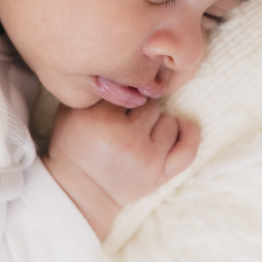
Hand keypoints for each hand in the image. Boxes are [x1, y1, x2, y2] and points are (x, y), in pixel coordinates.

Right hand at [43, 100, 199, 239]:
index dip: (122, 94)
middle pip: (150, 104)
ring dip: (157, 123)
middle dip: (139, 109)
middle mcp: (128, 139)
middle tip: (124, 122)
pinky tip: (181, 126)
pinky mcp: (160, 175)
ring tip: (140, 132)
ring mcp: (148, 159)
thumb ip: (96, 88)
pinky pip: (187, 149)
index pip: (128, 89)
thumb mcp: (72, 111)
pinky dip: (189, 134)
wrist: (78, 191)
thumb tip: (125, 69)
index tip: (114, 105)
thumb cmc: (74, 146)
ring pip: (169, 122)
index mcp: (102, 120)